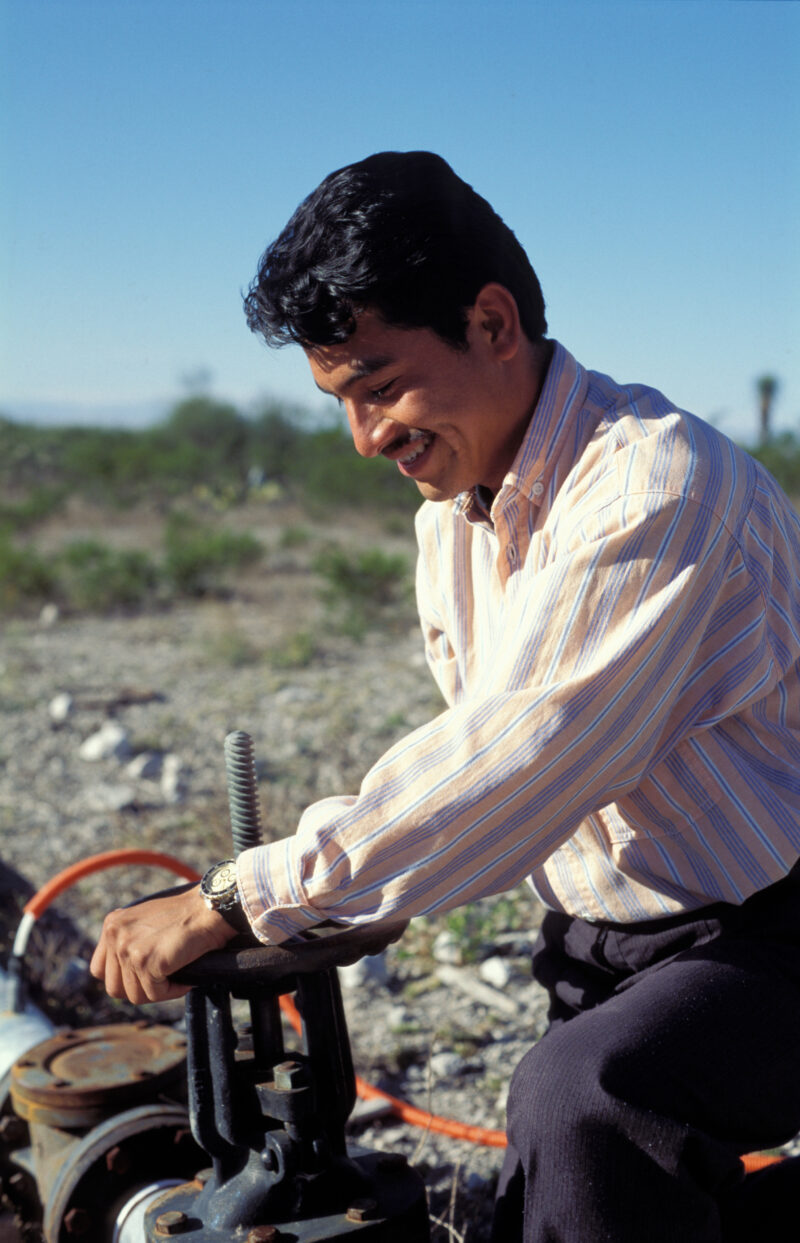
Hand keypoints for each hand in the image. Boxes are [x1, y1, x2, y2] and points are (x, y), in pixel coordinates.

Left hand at [90, 884, 237, 1003]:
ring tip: (177, 975)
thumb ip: (129, 941)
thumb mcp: (145, 922)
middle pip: (114, 988)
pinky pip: (155, 994)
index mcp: (112, 924)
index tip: (144, 976)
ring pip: (134, 995)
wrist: (210, 908)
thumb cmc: (186, 915)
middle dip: (140, 989)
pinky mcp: (146, 962)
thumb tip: (125, 975)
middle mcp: (114, 935)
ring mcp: (128, 949)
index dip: (122, 979)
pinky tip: (185, 977)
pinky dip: (173, 990)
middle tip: (163, 979)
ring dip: (158, 991)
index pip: (99, 970)